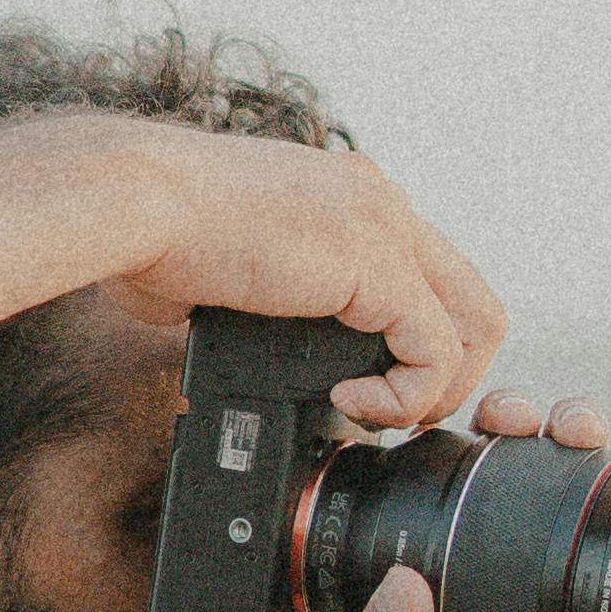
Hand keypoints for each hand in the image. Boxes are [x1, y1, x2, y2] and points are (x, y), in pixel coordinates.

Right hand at [91, 134, 504, 437]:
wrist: (134, 201)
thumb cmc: (149, 232)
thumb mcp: (223, 267)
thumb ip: (251, 297)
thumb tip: (221, 336)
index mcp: (347, 197)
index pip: (425, 271)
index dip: (414, 342)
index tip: (370, 386)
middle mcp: (379, 202)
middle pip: (470, 297)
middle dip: (446, 372)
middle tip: (391, 413)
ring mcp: (386, 228)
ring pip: (477, 324)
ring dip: (436, 388)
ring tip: (374, 414)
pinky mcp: (378, 266)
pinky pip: (434, 351)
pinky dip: (403, 396)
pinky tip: (350, 402)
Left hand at [338, 398, 610, 611]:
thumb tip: (399, 581)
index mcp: (460, 601)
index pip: (449, 502)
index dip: (447, 453)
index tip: (451, 427)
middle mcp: (524, 580)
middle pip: (521, 470)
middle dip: (521, 419)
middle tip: (522, 420)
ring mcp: (595, 582)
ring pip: (588, 476)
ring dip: (587, 426)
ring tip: (587, 428)